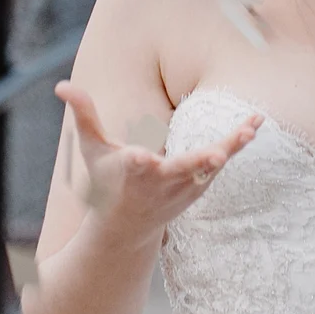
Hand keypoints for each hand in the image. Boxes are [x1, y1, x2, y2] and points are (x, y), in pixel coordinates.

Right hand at [55, 81, 256, 240]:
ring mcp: (182, 189)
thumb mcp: (92, 150)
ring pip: (210, 167)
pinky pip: (220, 166)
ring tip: (253, 124)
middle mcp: (159, 182)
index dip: (138, 162)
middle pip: (183, 170)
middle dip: (201, 162)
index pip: (135, 166)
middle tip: (217, 155)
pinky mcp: (198, 189)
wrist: (127, 228)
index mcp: (131, 172)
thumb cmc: (106, 182)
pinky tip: (253, 125)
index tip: (142, 158)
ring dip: (232, 146)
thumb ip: (84, 115)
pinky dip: (236, 147)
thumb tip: (61, 85)